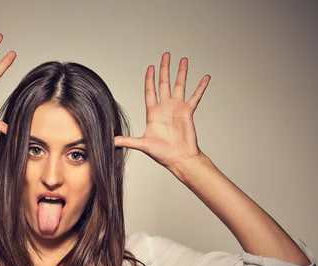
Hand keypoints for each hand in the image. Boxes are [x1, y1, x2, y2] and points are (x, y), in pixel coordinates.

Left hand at [114, 53, 209, 170]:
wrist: (179, 159)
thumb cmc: (162, 153)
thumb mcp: (142, 144)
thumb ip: (128, 140)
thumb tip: (112, 141)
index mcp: (153, 113)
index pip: (150, 91)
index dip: (150, 79)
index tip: (150, 67)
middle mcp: (165, 108)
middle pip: (164, 83)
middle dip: (164, 69)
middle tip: (166, 55)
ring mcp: (177, 108)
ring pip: (179, 86)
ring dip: (181, 72)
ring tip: (183, 59)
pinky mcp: (188, 112)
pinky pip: (196, 96)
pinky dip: (201, 87)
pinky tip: (205, 77)